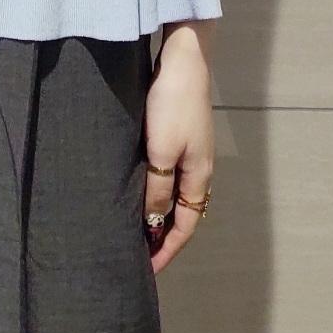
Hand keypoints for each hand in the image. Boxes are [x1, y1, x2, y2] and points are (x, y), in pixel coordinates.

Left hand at [142, 34, 214, 274]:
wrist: (183, 60)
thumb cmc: (172, 105)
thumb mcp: (161, 152)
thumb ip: (157, 189)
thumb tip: (154, 224)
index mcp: (198, 176)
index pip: (184, 226)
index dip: (167, 250)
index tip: (148, 271)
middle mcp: (198, 168)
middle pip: (182, 213)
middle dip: (162, 236)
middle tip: (138, 254)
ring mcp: (190, 150)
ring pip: (174, 193)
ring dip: (157, 213)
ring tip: (134, 227)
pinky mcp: (179, 133)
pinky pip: (168, 174)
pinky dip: (154, 190)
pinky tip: (137, 188)